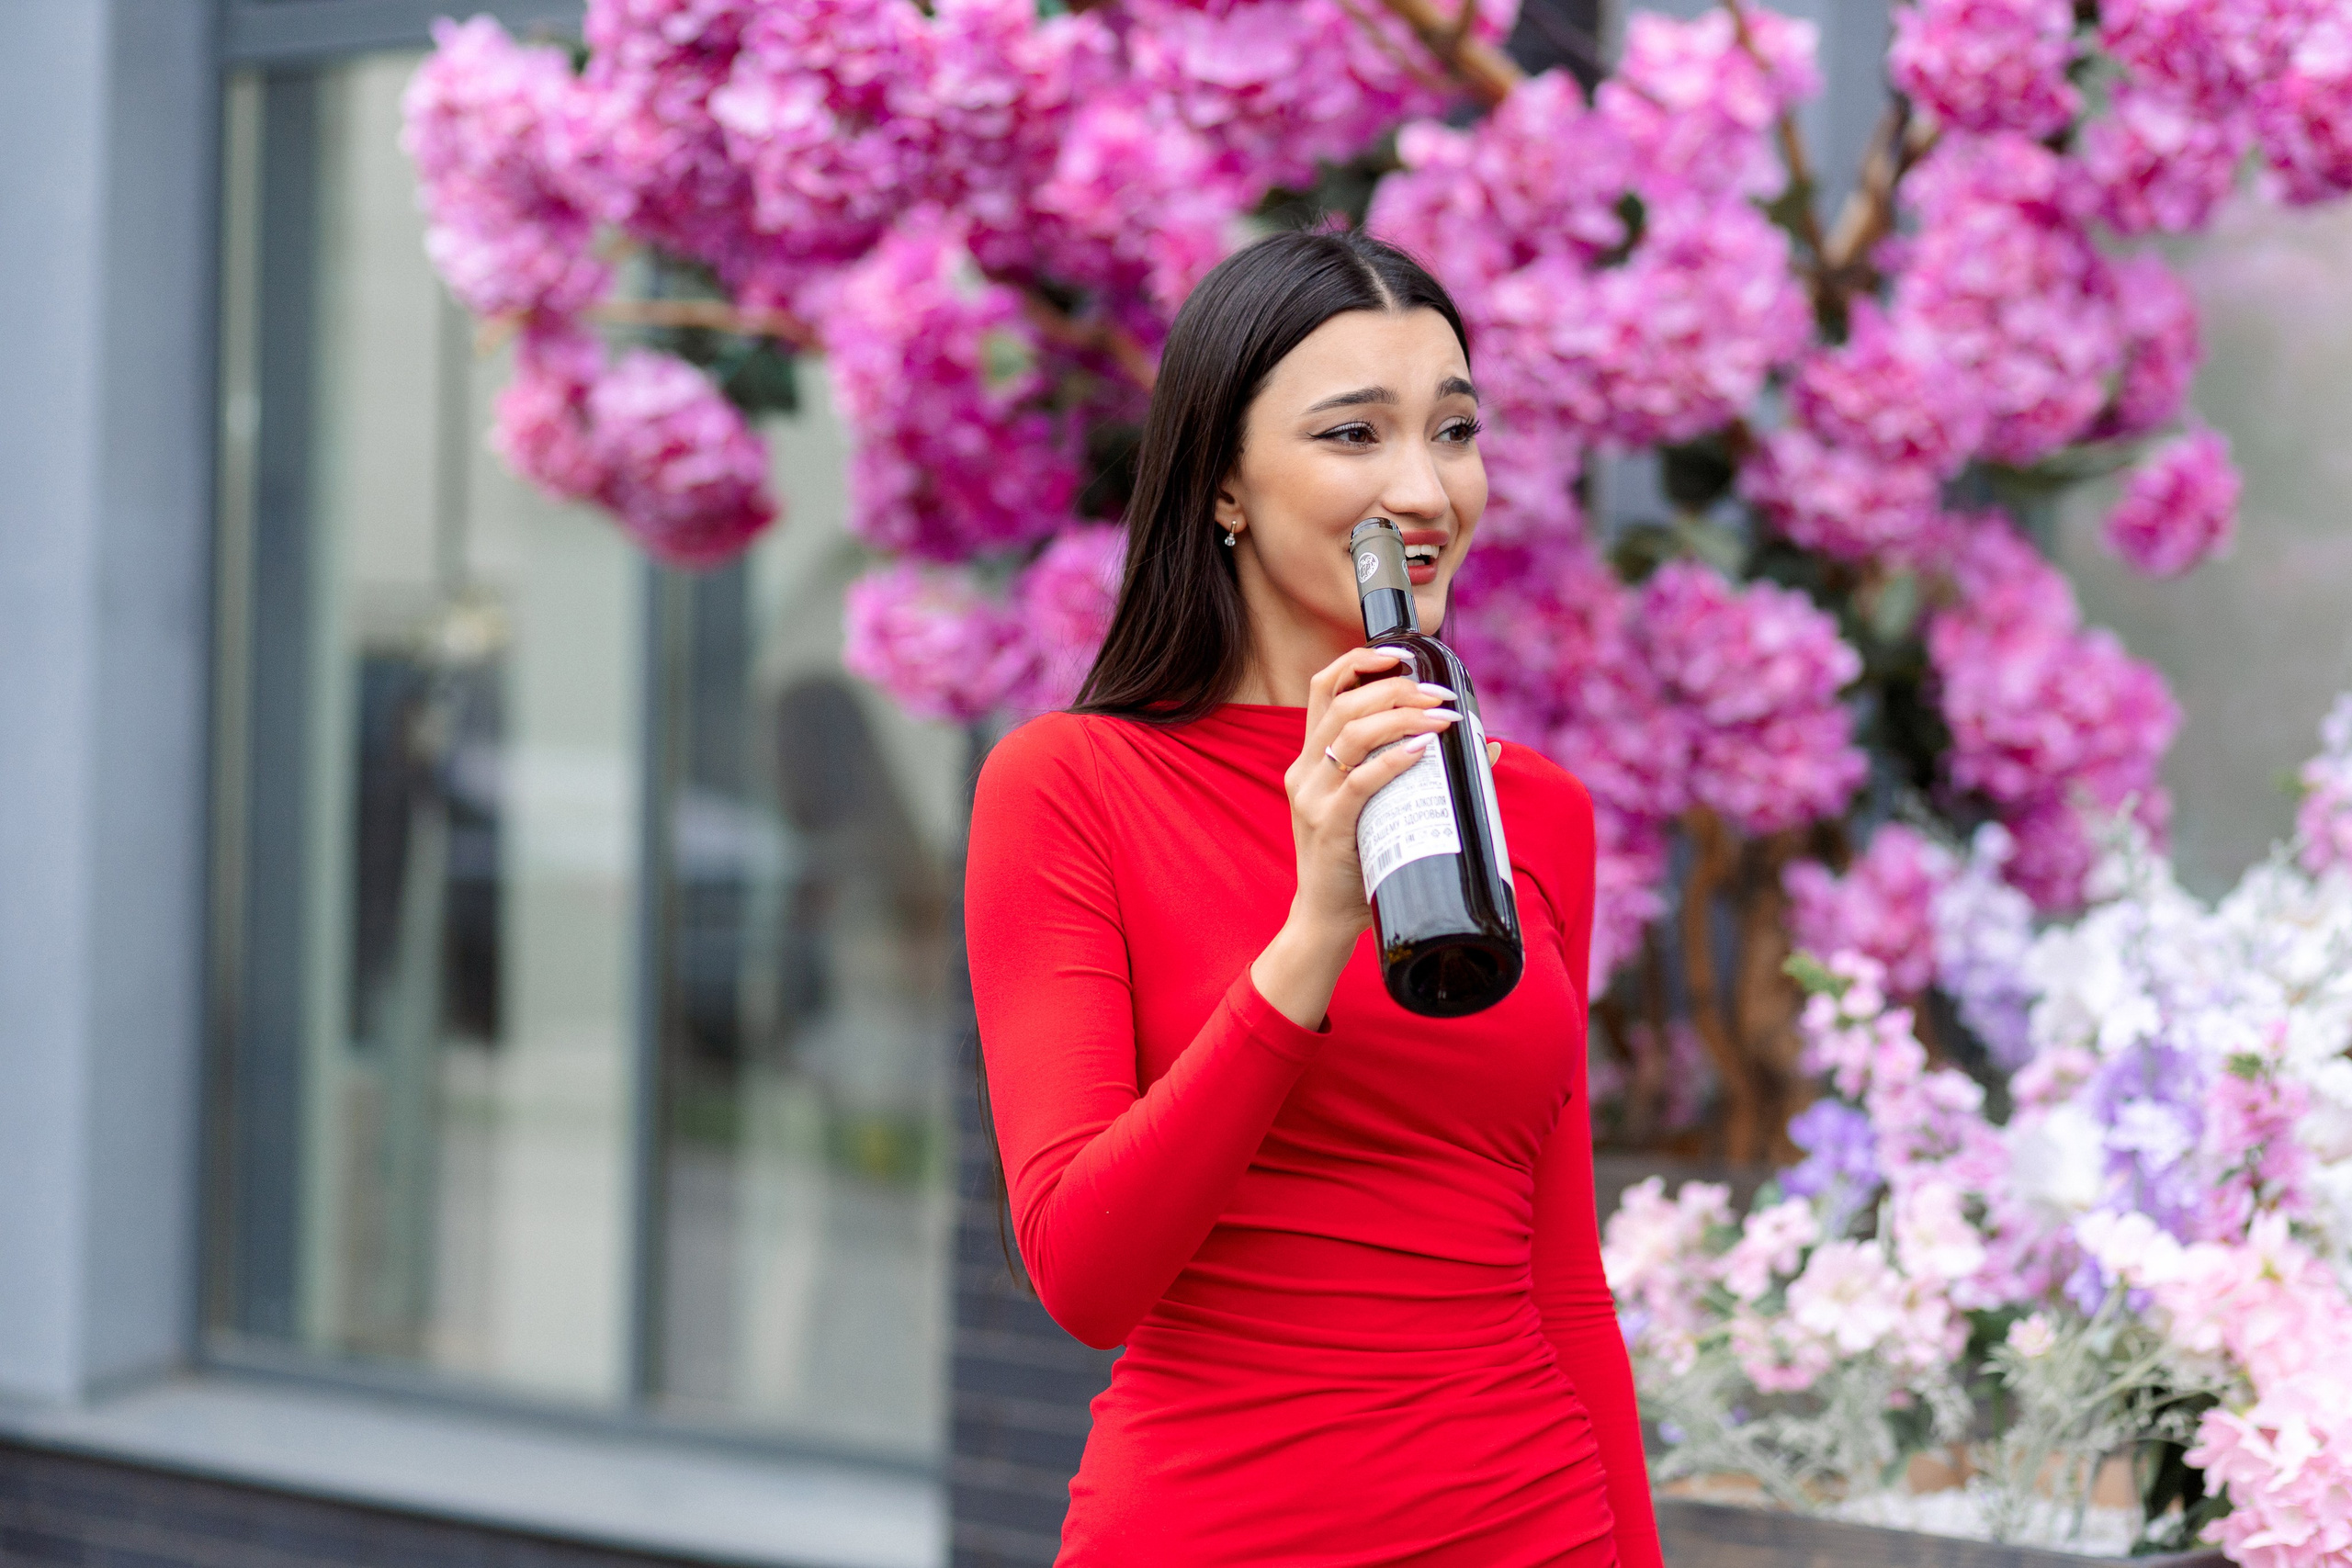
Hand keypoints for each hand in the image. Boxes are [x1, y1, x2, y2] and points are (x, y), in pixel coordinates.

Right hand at [1249, 647, 1457, 1027]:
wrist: (1326, 920)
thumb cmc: (1359, 863)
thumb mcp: (1381, 809)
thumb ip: (1419, 774)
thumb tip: (1487, 745)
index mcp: (1309, 759)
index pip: (1322, 690)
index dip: (1358, 661)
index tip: (1400, 654)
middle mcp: (1303, 771)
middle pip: (1342, 703)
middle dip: (1395, 688)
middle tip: (1441, 695)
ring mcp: (1311, 798)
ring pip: (1350, 733)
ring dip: (1400, 716)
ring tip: (1443, 716)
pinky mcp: (1327, 827)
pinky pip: (1360, 783)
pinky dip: (1393, 760)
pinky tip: (1423, 750)